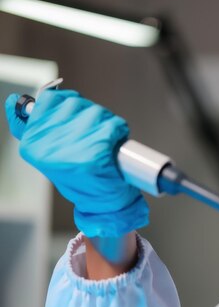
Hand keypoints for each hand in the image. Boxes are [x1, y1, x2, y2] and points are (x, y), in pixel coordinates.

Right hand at [4, 89, 148, 236]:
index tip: (71, 116)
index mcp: (31, 144)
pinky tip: (114, 145)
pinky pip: (113, 125)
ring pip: (95, 111)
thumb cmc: (78, 178)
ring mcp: (72, 148)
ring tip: (102, 142)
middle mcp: (47, 145)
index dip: (64, 104)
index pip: (46, 101)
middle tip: (92, 135)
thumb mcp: (47, 152)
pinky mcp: (95, 154)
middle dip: (88, 113)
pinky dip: (119, 131)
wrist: (102, 205)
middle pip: (73, 102)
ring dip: (105, 121)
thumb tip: (12, 101)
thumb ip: (31, 128)